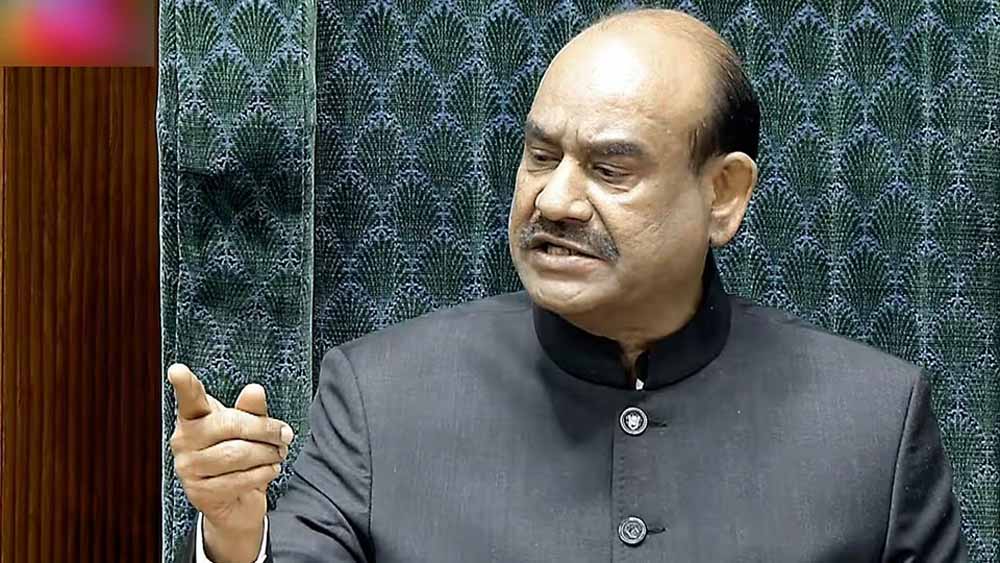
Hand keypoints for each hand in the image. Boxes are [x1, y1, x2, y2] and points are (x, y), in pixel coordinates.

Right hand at [167, 363, 293, 561]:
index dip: (184, 384)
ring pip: (236, 454)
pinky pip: (239, 478)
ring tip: (279, 453)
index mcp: (193, 417)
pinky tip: (271, 469)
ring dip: (267, 453)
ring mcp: (188, 467)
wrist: (234, 501)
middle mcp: (183, 440)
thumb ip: (251, 410)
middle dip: (264, 429)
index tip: (177, 370)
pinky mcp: (199, 492)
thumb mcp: (247, 428)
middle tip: (285, 434)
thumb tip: (255, 389)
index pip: (189, 398)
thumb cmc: (238, 454)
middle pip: (230, 425)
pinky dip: (263, 472)